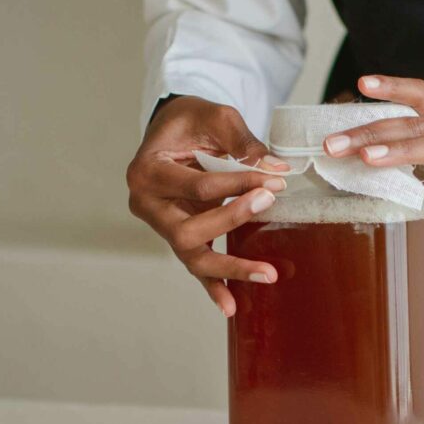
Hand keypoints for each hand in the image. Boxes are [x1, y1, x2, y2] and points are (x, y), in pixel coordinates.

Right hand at [126, 95, 289, 315]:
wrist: (173, 130)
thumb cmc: (191, 121)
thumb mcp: (215, 117)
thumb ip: (244, 143)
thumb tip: (277, 172)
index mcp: (147, 172)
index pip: (197, 186)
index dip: (238, 184)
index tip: (275, 181)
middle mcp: (147, 205)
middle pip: (188, 230)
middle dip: (232, 219)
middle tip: (268, 204)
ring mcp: (161, 226)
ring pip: (192, 256)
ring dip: (231, 267)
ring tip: (267, 274)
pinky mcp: (179, 238)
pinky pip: (196, 267)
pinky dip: (214, 287)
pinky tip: (232, 306)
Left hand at [323, 76, 423, 260]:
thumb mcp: (420, 187)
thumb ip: (394, 176)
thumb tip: (350, 168)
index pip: (418, 101)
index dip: (392, 88)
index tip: (362, 83)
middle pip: (414, 124)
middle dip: (371, 132)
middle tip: (334, 144)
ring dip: (401, 148)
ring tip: (368, 156)